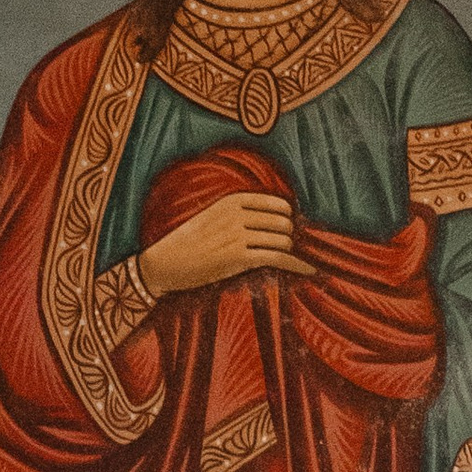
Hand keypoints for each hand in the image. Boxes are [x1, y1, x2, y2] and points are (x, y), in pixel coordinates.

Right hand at [138, 191, 311, 297]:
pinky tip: (310, 270)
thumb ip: (240, 213)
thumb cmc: (187, 243)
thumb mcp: (213, 216)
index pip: (279, 204)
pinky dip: (297, 265)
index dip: (287, 219)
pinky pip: (278, 259)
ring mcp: (238, 236)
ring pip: (282, 241)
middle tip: (282, 249)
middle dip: (287, 237)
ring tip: (284, 261)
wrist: (162, 264)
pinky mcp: (238, 259)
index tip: (285, 231)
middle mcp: (238, 215)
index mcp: (233, 201)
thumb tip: (274, 219)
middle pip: (284, 224)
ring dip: (287, 253)